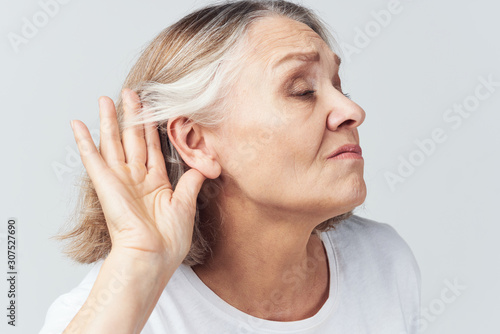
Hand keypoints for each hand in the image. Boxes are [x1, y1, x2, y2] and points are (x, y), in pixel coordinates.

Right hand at [70, 88, 205, 266]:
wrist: (153, 257)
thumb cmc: (169, 239)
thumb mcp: (185, 205)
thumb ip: (191, 182)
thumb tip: (204, 166)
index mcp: (155, 183)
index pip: (153, 147)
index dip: (152, 127)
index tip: (153, 107)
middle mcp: (136, 178)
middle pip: (133, 139)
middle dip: (132, 115)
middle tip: (130, 92)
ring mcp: (120, 180)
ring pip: (113, 142)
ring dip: (109, 121)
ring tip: (105, 99)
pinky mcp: (106, 185)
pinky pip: (92, 159)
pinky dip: (84, 142)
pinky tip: (77, 124)